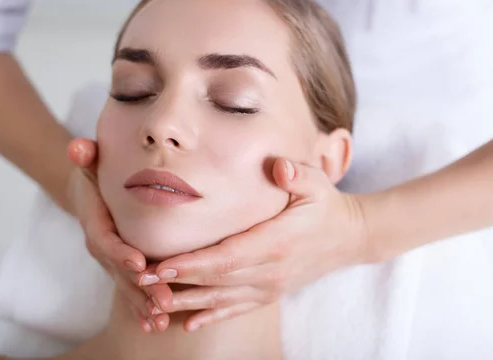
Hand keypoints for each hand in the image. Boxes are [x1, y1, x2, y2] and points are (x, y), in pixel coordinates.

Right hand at [67, 138, 169, 331]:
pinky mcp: (120, 267)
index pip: (106, 240)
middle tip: (164, 302)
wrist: (89, 192)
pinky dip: (141, 308)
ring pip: (126, 286)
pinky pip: (130, 289)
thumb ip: (85, 154)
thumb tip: (78, 147)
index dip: (120, 252)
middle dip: (141, 288)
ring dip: (143, 304)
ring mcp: (110, 260)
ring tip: (162, 322)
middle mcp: (101, 246)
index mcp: (95, 221)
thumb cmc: (96, 172)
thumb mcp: (90, 160)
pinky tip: (155, 326)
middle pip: (119, 271)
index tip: (140, 263)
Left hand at [140, 159, 369, 331]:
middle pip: (217, 280)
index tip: (162, 266)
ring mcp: (271, 285)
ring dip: (188, 303)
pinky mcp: (272, 292)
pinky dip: (213, 316)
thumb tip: (279, 168)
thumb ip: (297, 174)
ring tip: (154, 306)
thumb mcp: (318, 183)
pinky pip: (237, 308)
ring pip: (222, 299)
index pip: (227, 257)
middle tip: (142, 282)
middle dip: (178, 283)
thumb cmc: (327, 205)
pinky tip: (190, 323)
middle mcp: (271, 270)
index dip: (193, 264)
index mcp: (276, 242)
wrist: (350, 237)